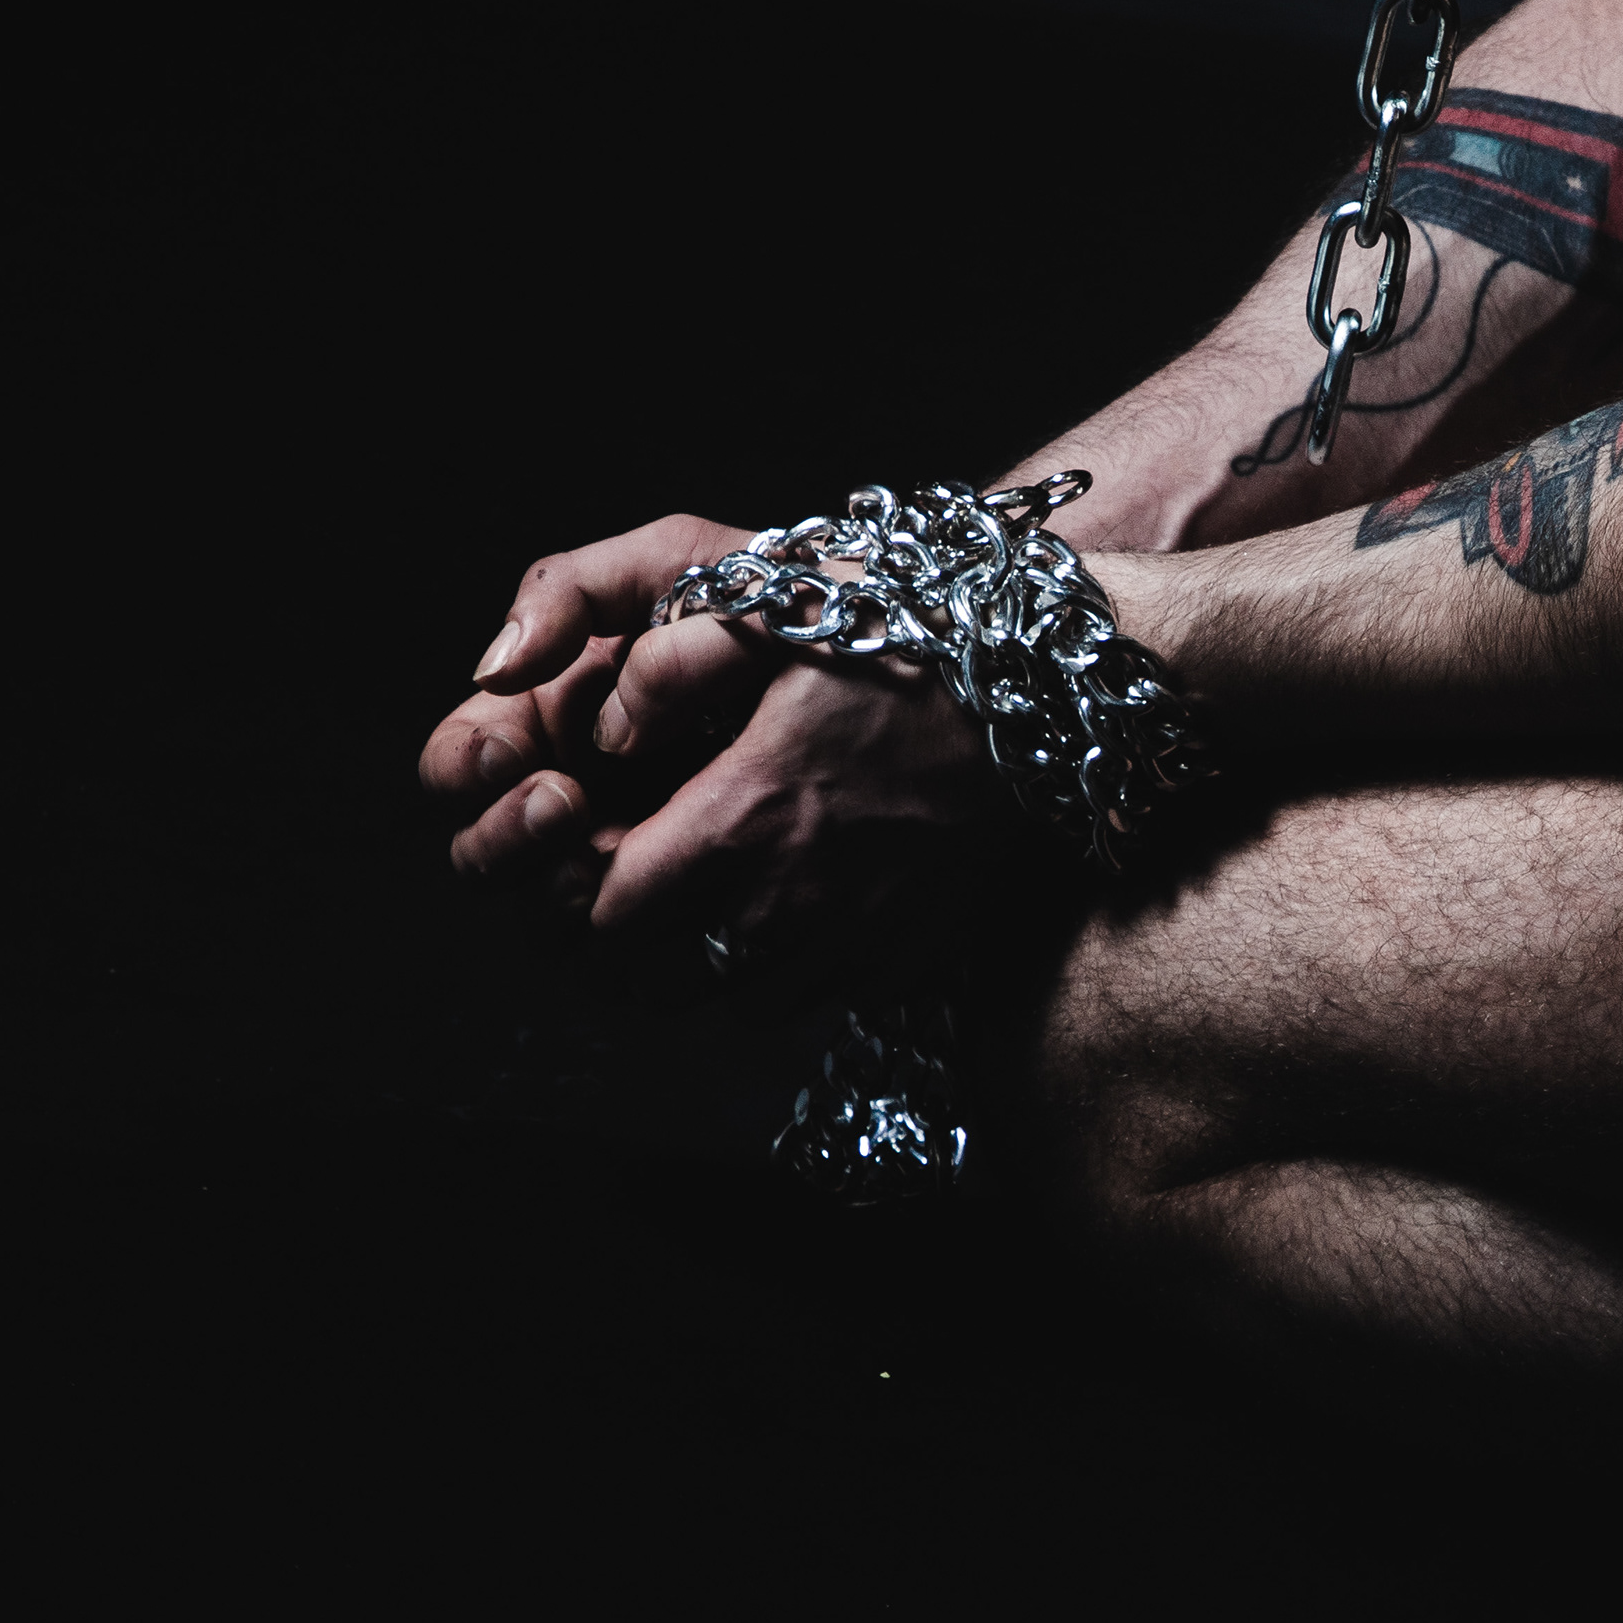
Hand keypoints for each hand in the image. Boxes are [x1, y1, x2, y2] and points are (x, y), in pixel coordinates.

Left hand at [421, 514, 993, 948]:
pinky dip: (792, 976)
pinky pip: (821, 1002)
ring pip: (739, 1007)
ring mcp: (855, 937)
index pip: (608, 916)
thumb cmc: (907, 642)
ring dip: (711, 967)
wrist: (1039, 691)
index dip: (582, 891)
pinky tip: (796, 915)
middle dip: (632, 948)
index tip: (601, 848)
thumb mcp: (773, 616)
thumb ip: (667, 670)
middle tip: (637, 892)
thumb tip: (609, 733)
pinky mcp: (908, 954)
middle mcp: (791, 900)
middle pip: (662, 983)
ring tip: (714, 907)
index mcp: (741, 820)